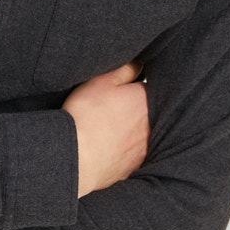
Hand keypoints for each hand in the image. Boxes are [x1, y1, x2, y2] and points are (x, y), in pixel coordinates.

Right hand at [63, 61, 149, 197]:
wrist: (79, 158)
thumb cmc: (87, 116)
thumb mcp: (101, 81)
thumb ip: (124, 70)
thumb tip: (139, 64)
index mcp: (144, 100)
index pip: (146, 87)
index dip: (133, 86)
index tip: (121, 89)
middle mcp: (151, 124)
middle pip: (148, 110)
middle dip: (135, 106)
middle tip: (115, 106)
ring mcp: (144, 147)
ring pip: (143, 131)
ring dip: (133, 128)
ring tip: (112, 126)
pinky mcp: (135, 165)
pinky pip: (135, 151)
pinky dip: (127, 147)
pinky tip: (112, 145)